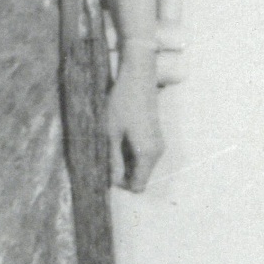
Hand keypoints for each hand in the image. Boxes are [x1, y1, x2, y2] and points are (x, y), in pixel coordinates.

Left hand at [105, 53, 162, 194]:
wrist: (138, 76)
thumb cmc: (121, 102)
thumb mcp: (110, 133)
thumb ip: (112, 160)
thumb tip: (111, 182)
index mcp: (147, 154)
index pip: (137, 187)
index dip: (120, 183)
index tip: (106, 168)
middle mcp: (157, 152)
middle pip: (140, 177)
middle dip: (122, 171)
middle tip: (105, 152)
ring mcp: (158, 144)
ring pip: (141, 166)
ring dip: (125, 160)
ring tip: (111, 140)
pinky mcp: (155, 136)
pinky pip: (143, 154)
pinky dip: (130, 151)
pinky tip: (120, 134)